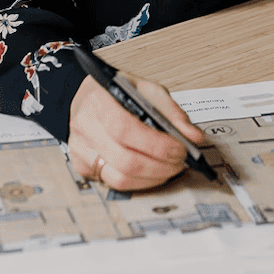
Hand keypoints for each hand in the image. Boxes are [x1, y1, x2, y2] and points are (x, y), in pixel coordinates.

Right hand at [67, 73, 206, 190]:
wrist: (89, 97)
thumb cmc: (117, 93)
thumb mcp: (146, 90)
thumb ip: (171, 112)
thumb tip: (194, 137)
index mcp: (98, 101)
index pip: (125, 129)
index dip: (157, 144)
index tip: (180, 149)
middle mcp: (84, 127)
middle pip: (125, 160)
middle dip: (161, 166)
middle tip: (181, 161)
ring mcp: (80, 150)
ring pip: (120, 178)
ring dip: (153, 178)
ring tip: (170, 168)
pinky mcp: (83, 167)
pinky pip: (115, 184)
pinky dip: (140, 182)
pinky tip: (152, 172)